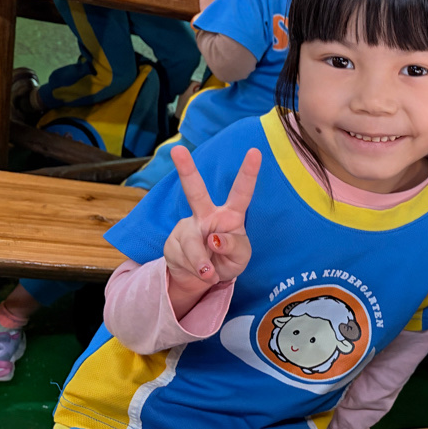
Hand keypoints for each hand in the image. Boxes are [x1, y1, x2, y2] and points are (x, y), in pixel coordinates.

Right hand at [164, 146, 260, 297]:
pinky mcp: (172, 242)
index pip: (241, 192)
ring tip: (209, 272)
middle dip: (186, 170)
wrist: (201, 279)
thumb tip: (215, 238)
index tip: (255, 152)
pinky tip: (197, 271)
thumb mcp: (240, 258)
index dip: (249, 173)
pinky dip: (193, 270)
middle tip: (177, 149)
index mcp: (230, 215)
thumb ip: (234, 247)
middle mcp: (206, 215)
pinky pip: (182, 258)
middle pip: (195, 191)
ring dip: (202, 263)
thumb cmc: (226, 261)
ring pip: (192, 244)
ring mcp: (186, 227)